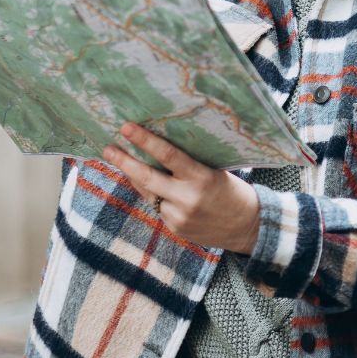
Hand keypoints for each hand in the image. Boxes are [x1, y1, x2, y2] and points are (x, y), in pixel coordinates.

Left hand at [101, 122, 262, 254]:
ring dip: (135, 177)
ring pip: (148, 193)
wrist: (248, 228)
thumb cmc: (234, 192)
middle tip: (108, 147)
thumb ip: (188, 167)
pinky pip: (157, 207)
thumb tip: (158, 152)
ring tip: (123, 161)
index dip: (145, 141)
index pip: (168, 156)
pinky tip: (158, 188)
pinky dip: (155, 195)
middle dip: (124, 161)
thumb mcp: (215, 172)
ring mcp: (179, 216)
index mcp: (202, 178)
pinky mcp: (175, 229)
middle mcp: (187, 198)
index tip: (127, 128)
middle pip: (146, 177)